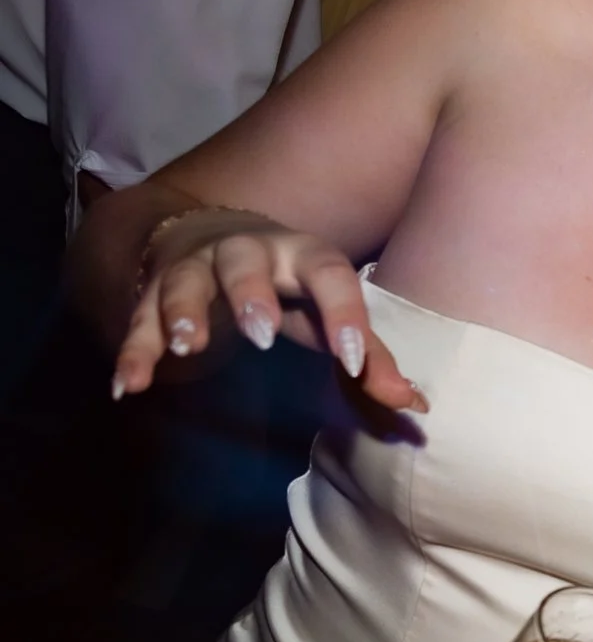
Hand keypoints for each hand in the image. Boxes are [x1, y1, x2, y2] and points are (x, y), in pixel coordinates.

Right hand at [114, 207, 423, 408]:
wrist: (214, 235)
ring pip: (184, 282)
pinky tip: (128, 386)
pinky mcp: (154, 290)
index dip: (344, 315)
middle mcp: (247, 252)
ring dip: (183, 312)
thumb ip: (370, 358)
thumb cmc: (291, 287)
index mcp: (304, 255)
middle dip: (251, 294)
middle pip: (245, 263)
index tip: (352, 360)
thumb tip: (415, 407)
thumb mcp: (329, 314)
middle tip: (262, 333)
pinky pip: (139, 319)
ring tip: (188, 347)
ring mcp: (195, 266)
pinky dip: (133, 351)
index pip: (330, 275)